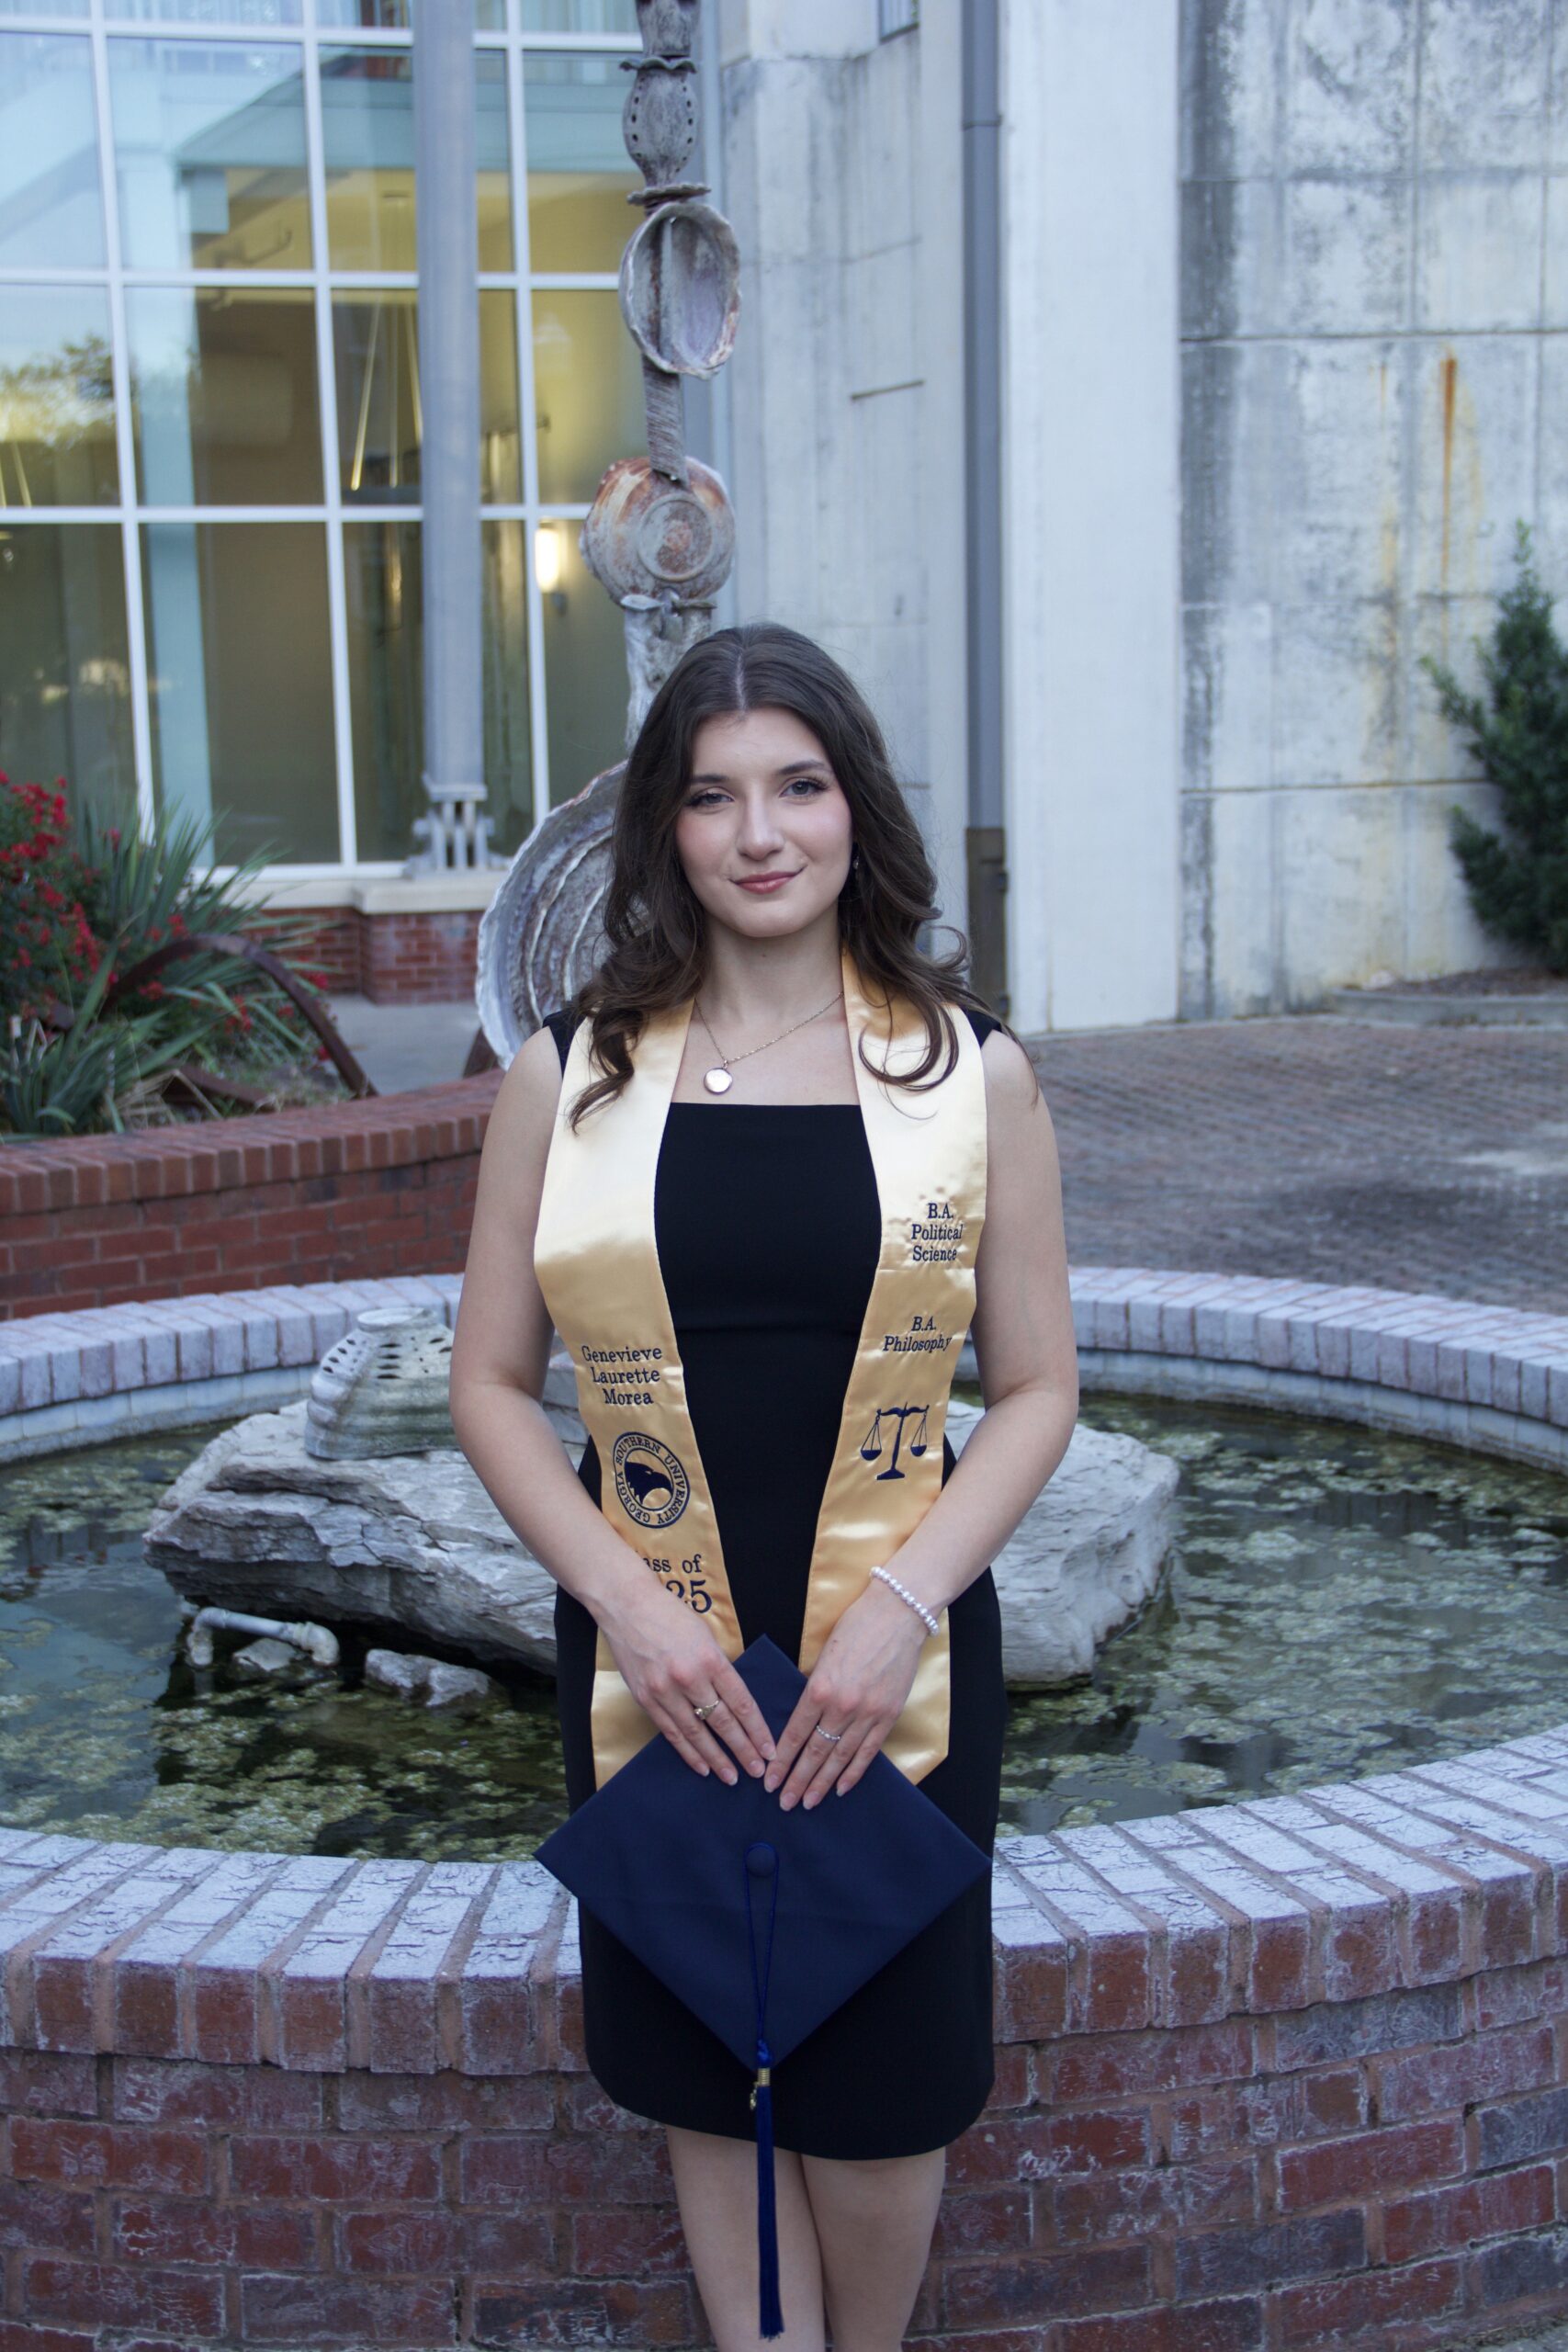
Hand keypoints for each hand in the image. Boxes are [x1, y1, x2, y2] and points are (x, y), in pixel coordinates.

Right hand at [599, 1565, 775, 1782]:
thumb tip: (734, 1700)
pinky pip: (671, 1731)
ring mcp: (664, 1690)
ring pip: (696, 1733)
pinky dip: (688, 1752)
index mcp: (710, 1658)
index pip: (741, 1702)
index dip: (757, 1730)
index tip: (769, 1750)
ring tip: (732, 1777)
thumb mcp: (705, 1636)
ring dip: (716, 1758)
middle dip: (743, 1750)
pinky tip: (701, 1766)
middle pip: (722, 1722)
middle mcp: (689, 1677)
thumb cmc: (670, 1615)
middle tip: (758, 1771)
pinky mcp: (645, 1698)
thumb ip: (719, 1667)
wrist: (626, 1605)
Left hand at [764, 1578, 927, 1809]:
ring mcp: (868, 1713)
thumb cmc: (857, 1626)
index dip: (781, 1761)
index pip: (794, 1734)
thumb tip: (804, 1717)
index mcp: (820, 1688)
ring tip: (807, 1802)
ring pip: (839, 1758)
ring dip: (822, 1783)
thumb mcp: (824, 1655)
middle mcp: (842, 1706)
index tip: (770, 1779)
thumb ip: (815, 1688)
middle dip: (797, 1780)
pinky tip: (841, 1788)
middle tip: (784, 1802)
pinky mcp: (888, 1715)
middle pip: (814, 1752)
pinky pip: (868, 1751)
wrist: (898, 1614)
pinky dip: (854, 1772)